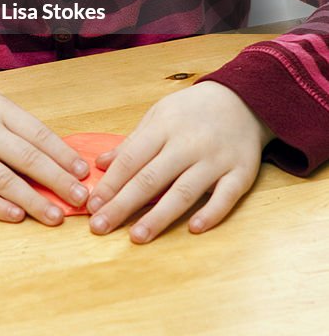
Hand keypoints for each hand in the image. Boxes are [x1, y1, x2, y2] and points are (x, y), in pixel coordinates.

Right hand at [0, 87, 90, 224]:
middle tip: (80, 198)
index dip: (62, 155)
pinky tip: (17, 216)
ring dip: (33, 201)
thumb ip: (20, 129)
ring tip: (55, 216)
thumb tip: (60, 159)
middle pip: (26, 158)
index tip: (82, 173)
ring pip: (3, 180)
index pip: (37, 134)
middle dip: (57, 180)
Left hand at [86, 81, 273, 242]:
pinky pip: (226, 196)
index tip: (92, 205)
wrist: (242, 99)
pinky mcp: (241, 172)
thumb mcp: (158, 115)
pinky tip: (193, 228)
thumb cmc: (192, 110)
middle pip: (151, 178)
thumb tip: (101, 164)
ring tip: (136, 236)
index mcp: (164, 127)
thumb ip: (132, 142)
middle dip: (123, 204)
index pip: (132, 159)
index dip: (110, 184)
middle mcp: (188, 144)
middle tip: (100, 226)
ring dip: (159, 216)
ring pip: (184, 192)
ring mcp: (216, 159)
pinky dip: (211, 213)